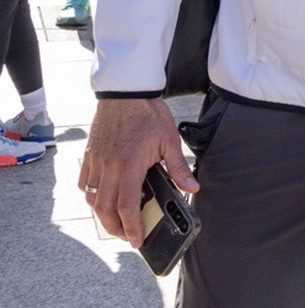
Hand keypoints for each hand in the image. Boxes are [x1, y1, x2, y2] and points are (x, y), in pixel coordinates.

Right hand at [82, 98, 198, 246]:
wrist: (125, 92)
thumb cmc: (148, 114)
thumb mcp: (169, 140)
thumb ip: (179, 168)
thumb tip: (192, 188)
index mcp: (129, 167)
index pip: (128, 207)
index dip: (132, 228)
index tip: (137, 241)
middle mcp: (108, 168)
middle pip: (105, 210)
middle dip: (115, 229)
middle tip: (127, 237)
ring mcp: (95, 162)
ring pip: (92, 200)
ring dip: (103, 215)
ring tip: (116, 221)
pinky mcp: (89, 155)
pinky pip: (84, 184)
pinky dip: (91, 197)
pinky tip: (102, 198)